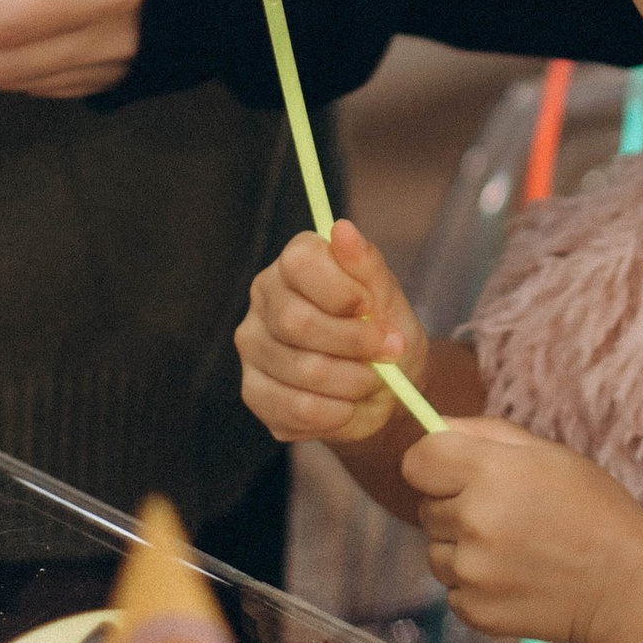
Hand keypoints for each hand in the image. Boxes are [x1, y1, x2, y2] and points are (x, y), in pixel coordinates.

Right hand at [237, 218, 428, 444]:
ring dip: (353, 382)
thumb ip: (366, 265)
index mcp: (294, 262)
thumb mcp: (388, 296)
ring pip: (301, 370)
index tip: (372, 307)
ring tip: (373, 381)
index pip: (300, 263)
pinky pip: (295, 408)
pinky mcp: (255, 392)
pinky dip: (336, 413)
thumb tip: (342, 230)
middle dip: (355, 343)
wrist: (387, 387)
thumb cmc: (385, 330)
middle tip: (388, 352)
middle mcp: (263, 298)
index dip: (344, 291)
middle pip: (298, 322)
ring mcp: (253, 346)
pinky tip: (348, 405)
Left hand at [401, 419, 642, 642]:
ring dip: (462, 549)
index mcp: (490, 472)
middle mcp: (473, 521)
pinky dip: (474, 585)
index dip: (434, 464)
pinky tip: (514, 578)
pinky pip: (452, 589)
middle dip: (455, 507)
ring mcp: (472, 571)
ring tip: (513, 549)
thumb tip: (434, 426)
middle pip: (425, 507)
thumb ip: (485, 433)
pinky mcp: (474, 610)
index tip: (454, 473)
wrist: (626, 584)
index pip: (417, 461)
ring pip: (436, 551)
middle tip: (506, 514)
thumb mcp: (548, 453)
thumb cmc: (593, 510)